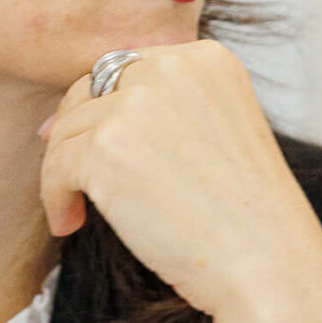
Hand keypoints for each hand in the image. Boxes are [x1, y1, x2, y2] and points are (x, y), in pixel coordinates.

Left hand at [39, 41, 321, 322]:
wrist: (266, 263)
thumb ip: (163, 111)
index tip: (89, 141)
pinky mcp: (107, 146)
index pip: (130, 68)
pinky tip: (70, 225)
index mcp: (206, 59)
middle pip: (90, 89)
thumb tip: (66, 116)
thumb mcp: (216, 134)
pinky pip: (57, 167)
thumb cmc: (243, 218)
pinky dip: (55, 198)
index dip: (103, 106)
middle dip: (73, 130)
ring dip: (64, 172)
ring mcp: (137, 104)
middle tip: (67, 174)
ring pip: (68, 130)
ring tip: (76, 213)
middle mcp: (172, 68)